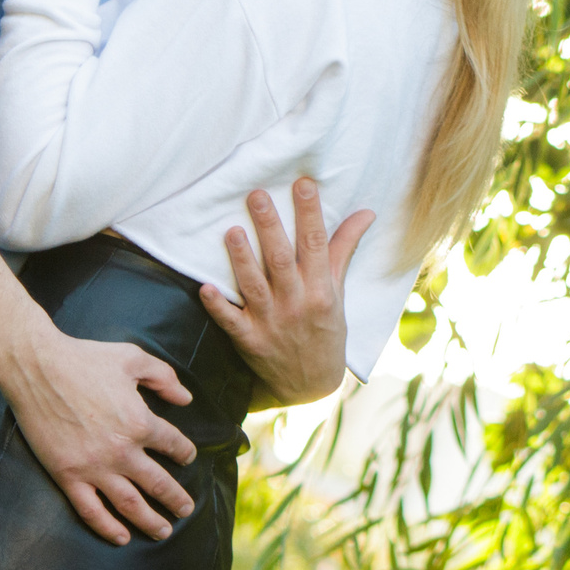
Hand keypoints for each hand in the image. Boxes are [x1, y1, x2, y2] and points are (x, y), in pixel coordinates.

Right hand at [0, 325, 198, 543]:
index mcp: (140, 422)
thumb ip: (165, 377)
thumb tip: (186, 399)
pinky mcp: (68, 476)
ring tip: (164, 532)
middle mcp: (121, 450)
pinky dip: (107, 528)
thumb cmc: (86, 359)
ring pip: (129, 504)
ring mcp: (94, 467)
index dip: (185, 453)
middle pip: (158, 483)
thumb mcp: (133, 358)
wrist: (38, 368)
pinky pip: (91, 510)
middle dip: (176, 499)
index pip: (173, 445)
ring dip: (150, 521)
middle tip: (187, 510)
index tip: (188, 458)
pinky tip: (121, 538)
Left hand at [199, 178, 372, 405]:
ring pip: (254, 286)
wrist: (311, 385)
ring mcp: (270, 323)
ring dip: (241, 259)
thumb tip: (365, 212)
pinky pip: (230, 321)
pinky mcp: (249, 341)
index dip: (309, 214)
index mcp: (321, 291)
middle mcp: (296, 304)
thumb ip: (343, 250)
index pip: (316, 245)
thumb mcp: (339, 292)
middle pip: (280, 260)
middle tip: (256, 196)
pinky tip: (203, 287)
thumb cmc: (326, 331)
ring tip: (231, 231)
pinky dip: (217, 306)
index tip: (303, 184)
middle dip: (269, 226)